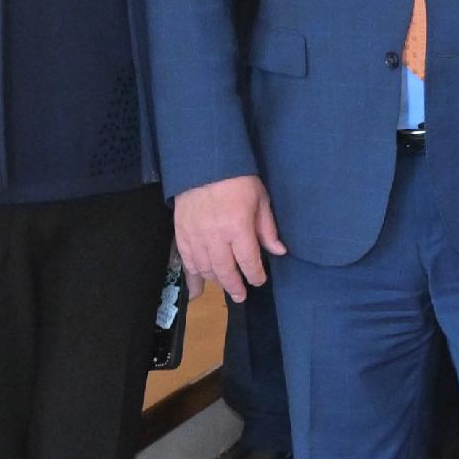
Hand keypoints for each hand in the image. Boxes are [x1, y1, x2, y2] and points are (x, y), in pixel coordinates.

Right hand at [175, 176, 283, 300]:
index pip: (248, 261)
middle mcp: (214, 236)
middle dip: (235, 286)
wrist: (203, 162)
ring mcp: (194, 236)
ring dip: (216, 280)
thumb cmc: (238, 179)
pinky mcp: (180, 233)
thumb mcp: (260, 199)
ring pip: (204, 269)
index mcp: (238, 227)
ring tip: (225, 284)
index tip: (259, 281)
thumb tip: (278, 251)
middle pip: (225, 271)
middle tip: (241, 296)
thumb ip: (267, 228)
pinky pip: (186, 260)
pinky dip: (194, 272)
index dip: (255, 275)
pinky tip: (200, 280)